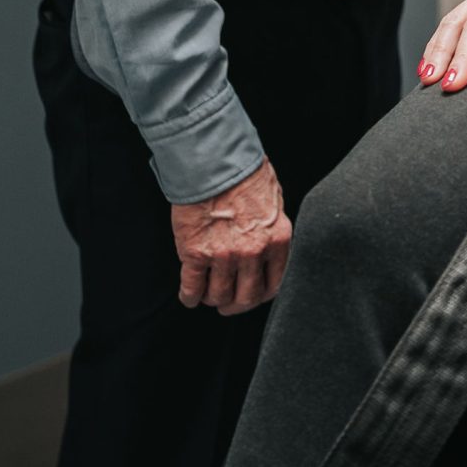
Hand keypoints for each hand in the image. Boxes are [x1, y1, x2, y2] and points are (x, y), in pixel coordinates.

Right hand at [171, 158, 292, 314]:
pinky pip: (192, 287)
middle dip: (236, 305)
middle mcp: (253, 252)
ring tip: (207, 296)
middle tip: (227, 305)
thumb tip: (268, 247)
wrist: (215, 160)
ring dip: (212, 299)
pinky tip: (189, 297)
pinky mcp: (196, 253)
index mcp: (277, 239)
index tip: (252, 297)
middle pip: (247, 296)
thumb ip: (272, 230)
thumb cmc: (245, 172)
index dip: (260, 296)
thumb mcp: (274, 202)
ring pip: (219, 295)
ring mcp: (224, 255)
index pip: (275, 284)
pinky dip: (189, 296)